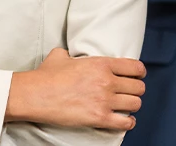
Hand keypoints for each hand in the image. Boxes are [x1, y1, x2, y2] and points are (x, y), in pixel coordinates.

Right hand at [7, 48, 144, 130]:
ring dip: (131, 106)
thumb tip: (69, 54)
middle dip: (136, 90)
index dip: (139, 73)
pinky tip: (124, 120)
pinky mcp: (99, 118)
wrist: (36, 94)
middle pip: (138, 87)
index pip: (135, 67)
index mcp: (101, 63)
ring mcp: (104, 100)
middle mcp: (107, 81)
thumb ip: (71, 54)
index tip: (137, 76)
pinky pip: (126, 122)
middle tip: (129, 93)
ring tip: (124, 106)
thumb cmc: (46, 76)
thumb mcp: (60, 55)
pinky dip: (128, 122)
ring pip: (135, 104)